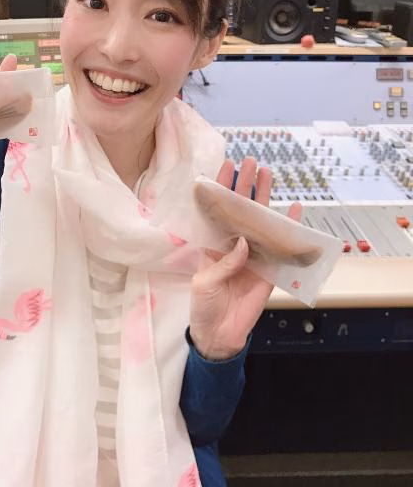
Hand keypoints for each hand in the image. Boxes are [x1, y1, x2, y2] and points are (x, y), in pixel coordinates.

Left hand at [189, 157, 301, 359]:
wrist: (220, 334)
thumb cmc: (203, 306)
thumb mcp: (205, 282)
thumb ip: (224, 262)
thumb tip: (244, 243)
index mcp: (213, 245)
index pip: (217, 211)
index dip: (222, 189)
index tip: (227, 167)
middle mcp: (234, 245)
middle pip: (241, 210)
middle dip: (246, 186)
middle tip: (252, 163)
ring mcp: (253, 255)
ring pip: (261, 221)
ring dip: (266, 199)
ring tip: (269, 174)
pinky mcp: (269, 270)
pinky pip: (280, 246)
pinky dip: (289, 229)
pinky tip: (294, 210)